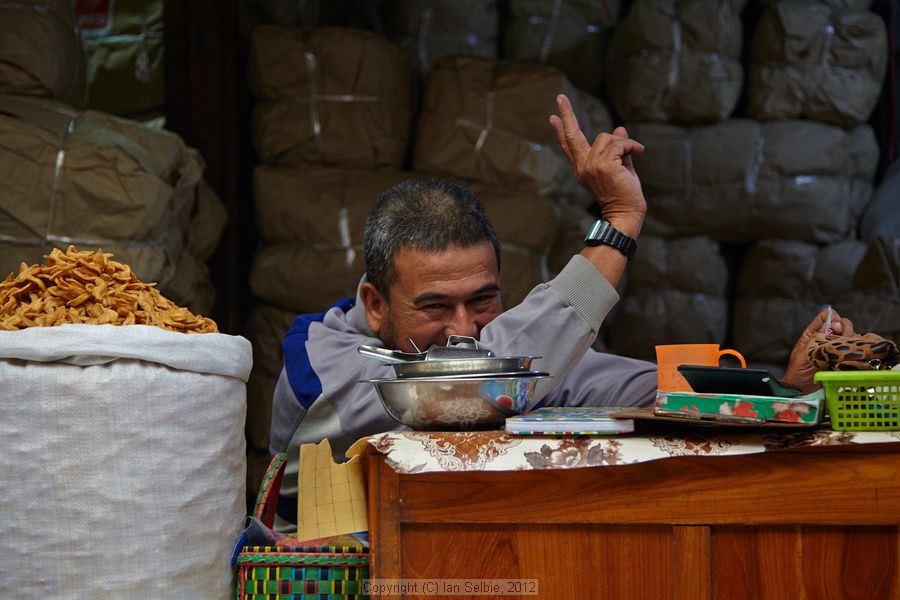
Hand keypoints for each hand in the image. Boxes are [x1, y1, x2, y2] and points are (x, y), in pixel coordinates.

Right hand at [549, 94, 646, 236]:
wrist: (624, 214)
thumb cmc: (624, 195)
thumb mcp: (620, 167)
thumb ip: (617, 149)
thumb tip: (619, 129)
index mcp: (583, 168)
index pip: (569, 146)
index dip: (561, 130)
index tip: (553, 117)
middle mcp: (583, 166)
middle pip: (572, 134)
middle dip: (567, 114)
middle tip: (560, 96)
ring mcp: (591, 165)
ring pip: (607, 138)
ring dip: (624, 143)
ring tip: (634, 153)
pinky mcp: (603, 165)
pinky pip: (619, 144)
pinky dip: (631, 146)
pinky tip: (639, 152)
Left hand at [781, 307, 854, 392]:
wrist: (802, 388)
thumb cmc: (797, 372)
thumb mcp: (802, 355)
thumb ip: (814, 340)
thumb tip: (828, 328)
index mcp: (813, 332)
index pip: (826, 315)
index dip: (833, 317)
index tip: (835, 327)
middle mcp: (826, 337)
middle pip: (843, 323)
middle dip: (845, 329)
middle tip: (840, 341)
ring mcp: (836, 346)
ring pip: (851, 335)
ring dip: (850, 340)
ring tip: (842, 351)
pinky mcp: (843, 356)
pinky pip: (855, 347)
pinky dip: (856, 349)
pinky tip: (850, 356)